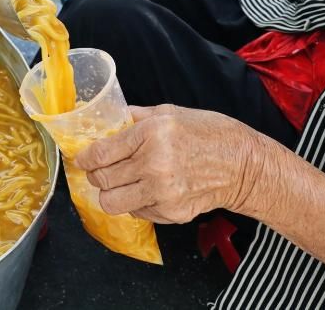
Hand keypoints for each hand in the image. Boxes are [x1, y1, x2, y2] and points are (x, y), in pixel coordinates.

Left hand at [74, 104, 261, 223]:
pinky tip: (147, 191)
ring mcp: (162, 191)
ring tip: (119, 184)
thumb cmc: (210, 134)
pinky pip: (136, 213)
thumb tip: (111, 119)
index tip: (82, 159)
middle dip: (95, 175)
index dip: (84, 158)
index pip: (101, 153)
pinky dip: (135, 203)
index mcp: (151, 134)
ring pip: (112, 202)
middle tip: (100, 171)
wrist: (243, 165)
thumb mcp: (171, 112)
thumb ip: (136, 117)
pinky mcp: (171, 212)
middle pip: (102, 179)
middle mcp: (154, 164)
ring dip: (110, 194)